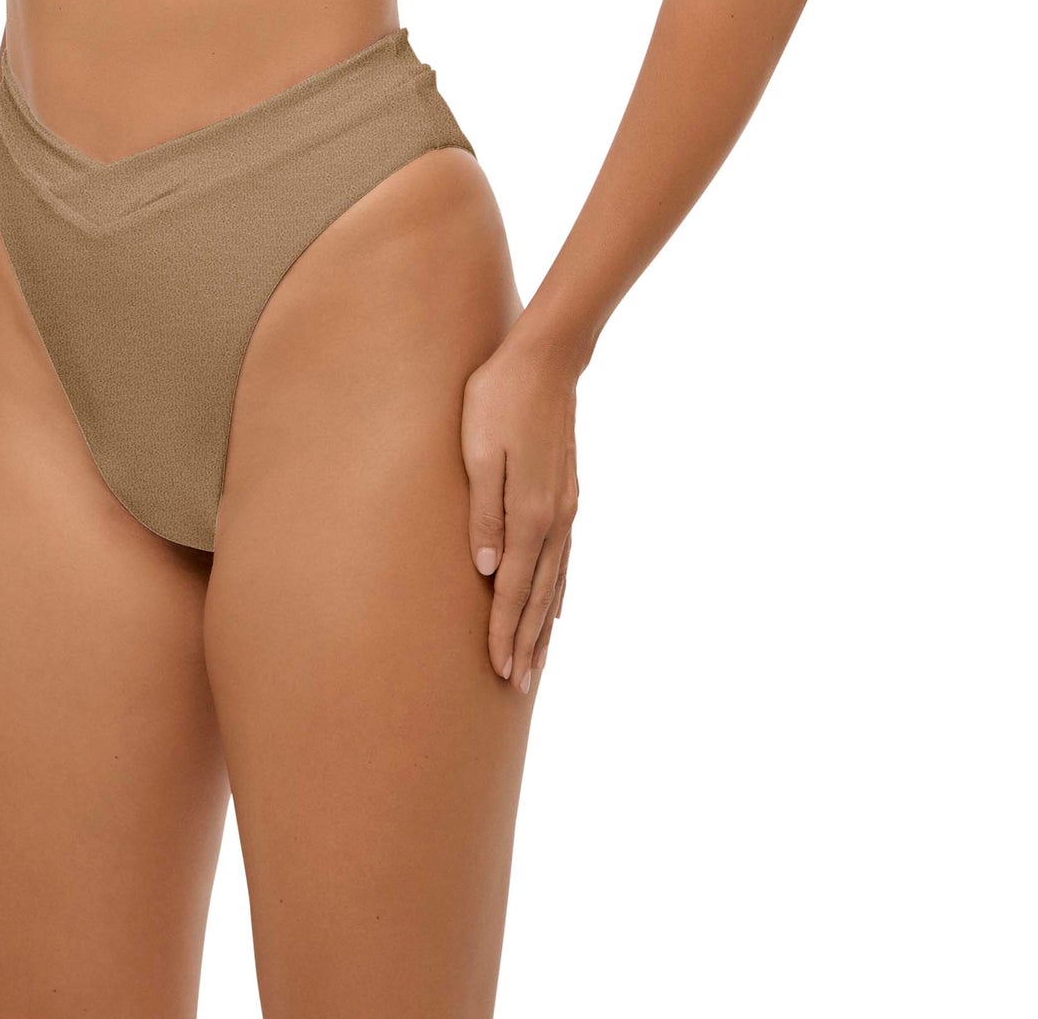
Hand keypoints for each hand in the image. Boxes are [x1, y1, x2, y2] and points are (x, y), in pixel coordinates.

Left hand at [461, 338, 578, 693]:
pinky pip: (564, 557)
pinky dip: (559, 589)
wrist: (545, 360)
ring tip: (538, 659)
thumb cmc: (498, 399)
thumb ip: (483, 511)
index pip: (513, 587)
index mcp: (530, 512)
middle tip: (520, 685)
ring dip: (545, 623)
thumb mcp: (479, 450)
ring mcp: (565, 507)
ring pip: (556, 580)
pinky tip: (557, 604)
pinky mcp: (566, 493)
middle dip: (529, 641)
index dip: (505, 631)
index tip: (499, 671)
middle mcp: (554, 518)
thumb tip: (486, 570)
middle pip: (539, 595)